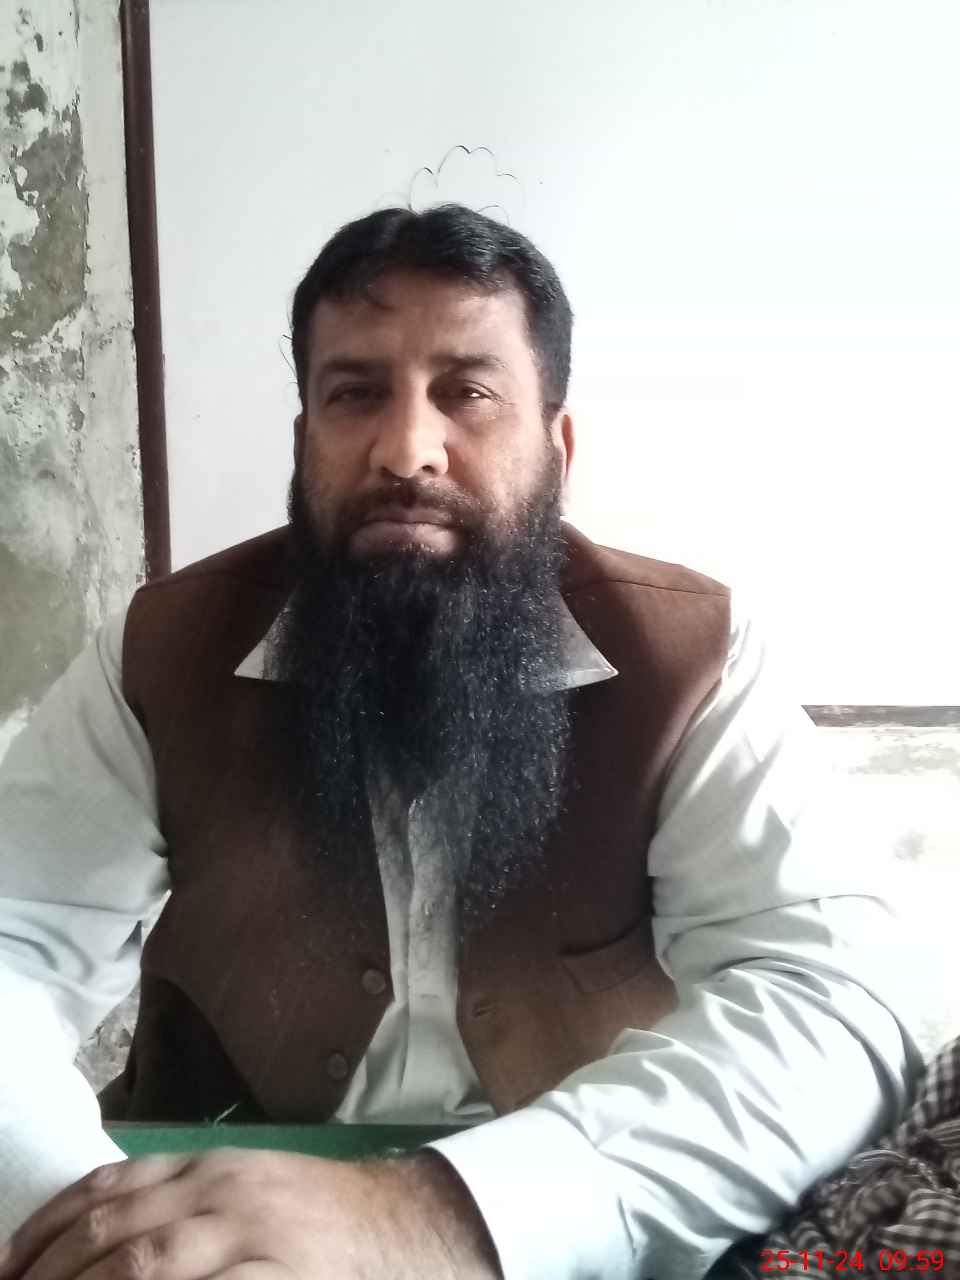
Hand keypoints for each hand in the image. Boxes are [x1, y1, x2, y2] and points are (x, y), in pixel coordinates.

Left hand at [0, 1147, 500, 1278]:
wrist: (393, 1223)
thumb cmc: (311, 1213)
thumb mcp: (241, 1183)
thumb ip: (178, 1195)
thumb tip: (101, 1225)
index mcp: (208, 1167)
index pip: (107, 1188)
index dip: (46, 1228)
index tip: (9, 1265)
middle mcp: (220, 1194)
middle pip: (112, 1232)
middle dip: (51, 1273)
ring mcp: (247, 1238)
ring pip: (143, 1266)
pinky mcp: (272, 1278)